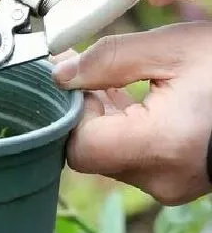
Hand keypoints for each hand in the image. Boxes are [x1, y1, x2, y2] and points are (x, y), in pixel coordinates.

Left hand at [51, 21, 211, 204]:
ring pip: (107, 154)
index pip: (79, 147)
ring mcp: (168, 184)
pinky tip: (126, 96)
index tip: (69, 78)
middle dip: (82, 108)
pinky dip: (120, 127)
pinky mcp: (172, 180)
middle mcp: (162, 177)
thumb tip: (60, 73)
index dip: (68, 110)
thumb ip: (109, 58)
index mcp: (164, 144)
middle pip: (90, 151)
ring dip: (101, 116)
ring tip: (108, 77)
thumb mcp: (173, 48)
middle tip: (84, 70)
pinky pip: (128, 156)